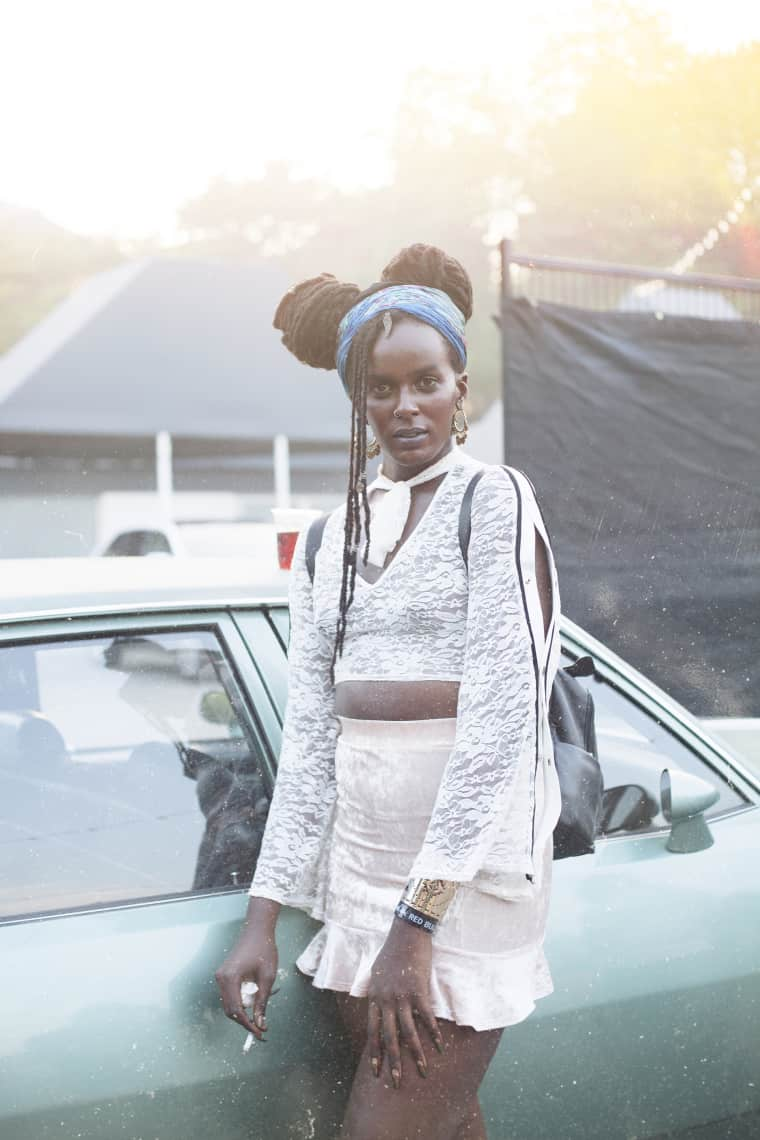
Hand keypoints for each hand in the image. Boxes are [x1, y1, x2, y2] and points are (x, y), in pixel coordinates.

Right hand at [214, 897, 279, 1041]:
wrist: (257, 930)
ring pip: (229, 1003)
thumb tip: (260, 1024)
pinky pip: (229, 995)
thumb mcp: (267, 978)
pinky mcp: (224, 974)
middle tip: (260, 1027)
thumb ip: (262, 1002)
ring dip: (242, 1012)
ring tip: (258, 1016)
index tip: (259, 1033)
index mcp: (230, 978)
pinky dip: (240, 1002)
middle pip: (230, 1009)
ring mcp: (220, 976)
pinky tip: (253, 1002)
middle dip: (244, 1020)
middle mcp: (221, 978)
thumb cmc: (264, 950)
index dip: (247, 1024)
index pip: (236, 1010)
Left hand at [366, 917, 443, 1087]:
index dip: (375, 1053)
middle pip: (388, 1037)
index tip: (376, 1072)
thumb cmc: (392, 951)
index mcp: (375, 998)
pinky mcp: (419, 991)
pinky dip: (433, 1034)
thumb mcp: (376, 973)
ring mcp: (402, 997)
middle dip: (392, 1062)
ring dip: (415, 1054)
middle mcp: (386, 1001)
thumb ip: (375, 991)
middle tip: (395, 1084)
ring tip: (422, 1071)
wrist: (406, 934)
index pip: (372, 1032)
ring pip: (407, 1032)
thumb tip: (373, 1003)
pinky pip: (426, 1018)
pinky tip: (439, 1047)